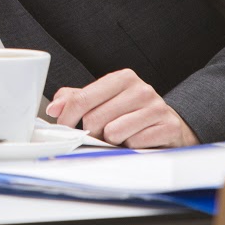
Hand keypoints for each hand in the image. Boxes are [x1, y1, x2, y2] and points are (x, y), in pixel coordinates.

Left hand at [45, 68, 196, 147]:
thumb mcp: (104, 99)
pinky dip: (131, 147)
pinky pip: (134, 143)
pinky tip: (137, 140)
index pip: (82, 98)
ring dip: (112, 140)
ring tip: (120, 135)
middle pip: (95, 118)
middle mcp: (141, 89)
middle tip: (99, 133)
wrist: (169, 125)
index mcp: (123, 78)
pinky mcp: (168, 127)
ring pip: (114, 132)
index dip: (68, 116)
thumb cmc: (132, 112)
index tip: (63, 125)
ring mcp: (157, 108)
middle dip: (92, 131)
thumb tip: (54, 108)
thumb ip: (75, 99)